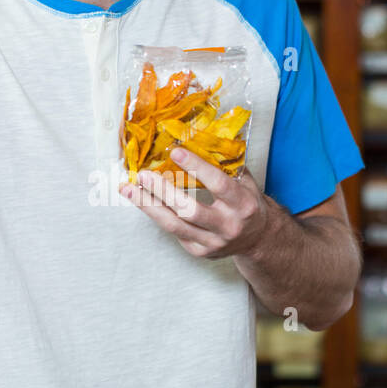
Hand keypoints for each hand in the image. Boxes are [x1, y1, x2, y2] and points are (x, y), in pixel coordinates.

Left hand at [120, 147, 268, 259]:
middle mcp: (228, 226)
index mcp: (243, 204)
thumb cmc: (247, 202)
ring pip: (174, 226)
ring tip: (128, 189)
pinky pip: (174, 232)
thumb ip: (224, 162)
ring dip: (148, 206)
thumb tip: (197, 135)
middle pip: (190, 210)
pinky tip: (144, 201)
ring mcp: (213, 242)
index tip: (175, 151)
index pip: (218, 184)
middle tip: (142, 175)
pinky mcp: (200, 251)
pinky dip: (158, 215)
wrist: (258, 238)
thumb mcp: (244, 181)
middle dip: (163, 191)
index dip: (197, 167)